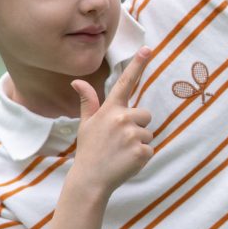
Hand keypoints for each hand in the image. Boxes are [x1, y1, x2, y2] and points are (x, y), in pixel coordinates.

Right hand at [69, 46, 154, 195]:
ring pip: (148, 133)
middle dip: (137, 126)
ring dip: (139, 143)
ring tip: (121, 152)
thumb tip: (77, 81)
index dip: (137, 65)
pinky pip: (150, 149)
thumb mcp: (86, 124)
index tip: (148, 49)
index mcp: (110, 110)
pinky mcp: (141, 151)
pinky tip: (126, 162)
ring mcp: (132, 135)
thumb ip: (88, 102)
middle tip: (120, 141)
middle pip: (145, 115)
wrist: (90, 180)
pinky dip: (141, 157)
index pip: (125, 82)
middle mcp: (122, 118)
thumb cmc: (89, 150)